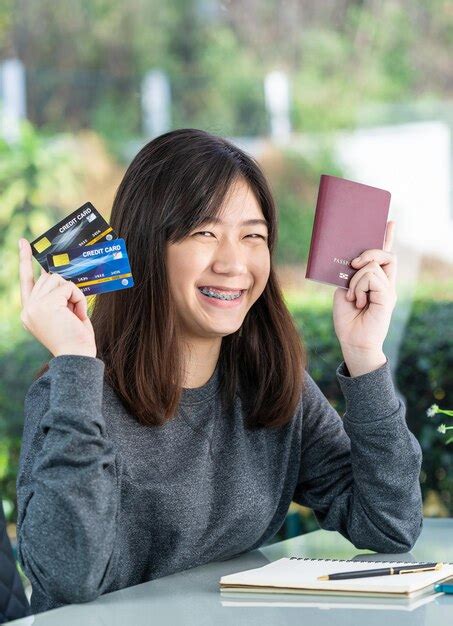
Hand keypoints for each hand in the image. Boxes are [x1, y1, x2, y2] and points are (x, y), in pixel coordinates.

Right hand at [19, 238, 96, 357]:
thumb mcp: (63, 314)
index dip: (25, 260)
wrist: (78, 356)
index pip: (26, 280)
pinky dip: (78, 299)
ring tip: (74, 316)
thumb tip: (58, 275)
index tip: (24, 242)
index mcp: (30, 312)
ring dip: (73, 295)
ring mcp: (34, 306)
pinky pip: (69, 287)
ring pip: (58, 280)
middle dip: (66, 290)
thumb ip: (57, 296)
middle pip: (49, 277)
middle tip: (72, 313)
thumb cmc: (75, 338)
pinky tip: (77, 315)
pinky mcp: (46, 304)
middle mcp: (28, 309)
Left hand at [332, 221, 396, 358]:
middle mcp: (385, 283)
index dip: (387, 238)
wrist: (352, 341)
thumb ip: (349, 276)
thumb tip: (353, 263)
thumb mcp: (343, 291)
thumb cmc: (347, 319)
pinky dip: (359, 287)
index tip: (388, 222)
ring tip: (352, 297)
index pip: (384, 255)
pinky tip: (357, 301)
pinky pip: (372, 278)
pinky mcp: (387, 296)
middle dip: (369, 251)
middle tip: (354, 263)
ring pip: (373, 266)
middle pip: (385, 254)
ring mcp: (388, 289)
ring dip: (356, 279)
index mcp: (375, 280)